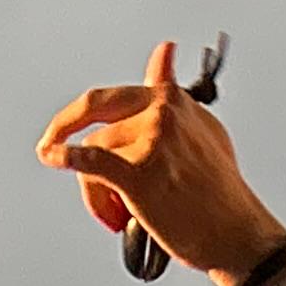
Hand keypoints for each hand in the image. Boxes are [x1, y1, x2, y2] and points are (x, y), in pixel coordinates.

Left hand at [37, 40, 281, 282]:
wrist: (235, 233)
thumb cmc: (219, 193)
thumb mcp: (203, 130)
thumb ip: (177, 97)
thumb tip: (163, 53)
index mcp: (177, 100)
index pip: (125, 93)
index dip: (93, 107)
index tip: (74, 118)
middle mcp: (164, 111)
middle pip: (97, 106)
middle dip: (66, 123)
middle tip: (51, 142)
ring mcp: (153, 139)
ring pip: (95, 151)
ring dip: (96, 190)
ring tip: (117, 215)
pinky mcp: (140, 172)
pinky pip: (90, 161)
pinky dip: (66, 159)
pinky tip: (52, 158)